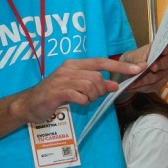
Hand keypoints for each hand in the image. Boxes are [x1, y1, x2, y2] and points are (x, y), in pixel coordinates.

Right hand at [12, 57, 142, 122]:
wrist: (29, 104)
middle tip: (90, 98)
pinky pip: (79, 96)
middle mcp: (68, 68)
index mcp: (74, 64)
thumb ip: (94, 85)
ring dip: (91, 97)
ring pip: (90, 86)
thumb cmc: (53, 95)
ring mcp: (62, 79)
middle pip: (97, 77)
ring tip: (82, 100)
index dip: (120, 66)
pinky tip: (76, 103)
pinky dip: (82, 101)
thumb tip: (114, 86)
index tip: (138, 69)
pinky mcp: (57, 92)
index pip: (101, 62)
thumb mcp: (75, 87)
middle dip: (100, 91)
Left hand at [118, 45, 167, 96]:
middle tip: (151, 68)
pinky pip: (155, 86)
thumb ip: (136, 61)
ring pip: (159, 77)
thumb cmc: (131, 61)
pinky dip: (144, 87)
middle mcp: (164, 60)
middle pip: (165, 63)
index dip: (165, 50)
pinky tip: (134, 87)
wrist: (129, 71)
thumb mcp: (129, 58)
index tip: (163, 51)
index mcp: (157, 49)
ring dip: (145, 80)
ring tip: (132, 83)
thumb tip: (143, 65)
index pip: (165, 48)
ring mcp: (165, 72)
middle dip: (158, 66)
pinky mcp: (161, 82)